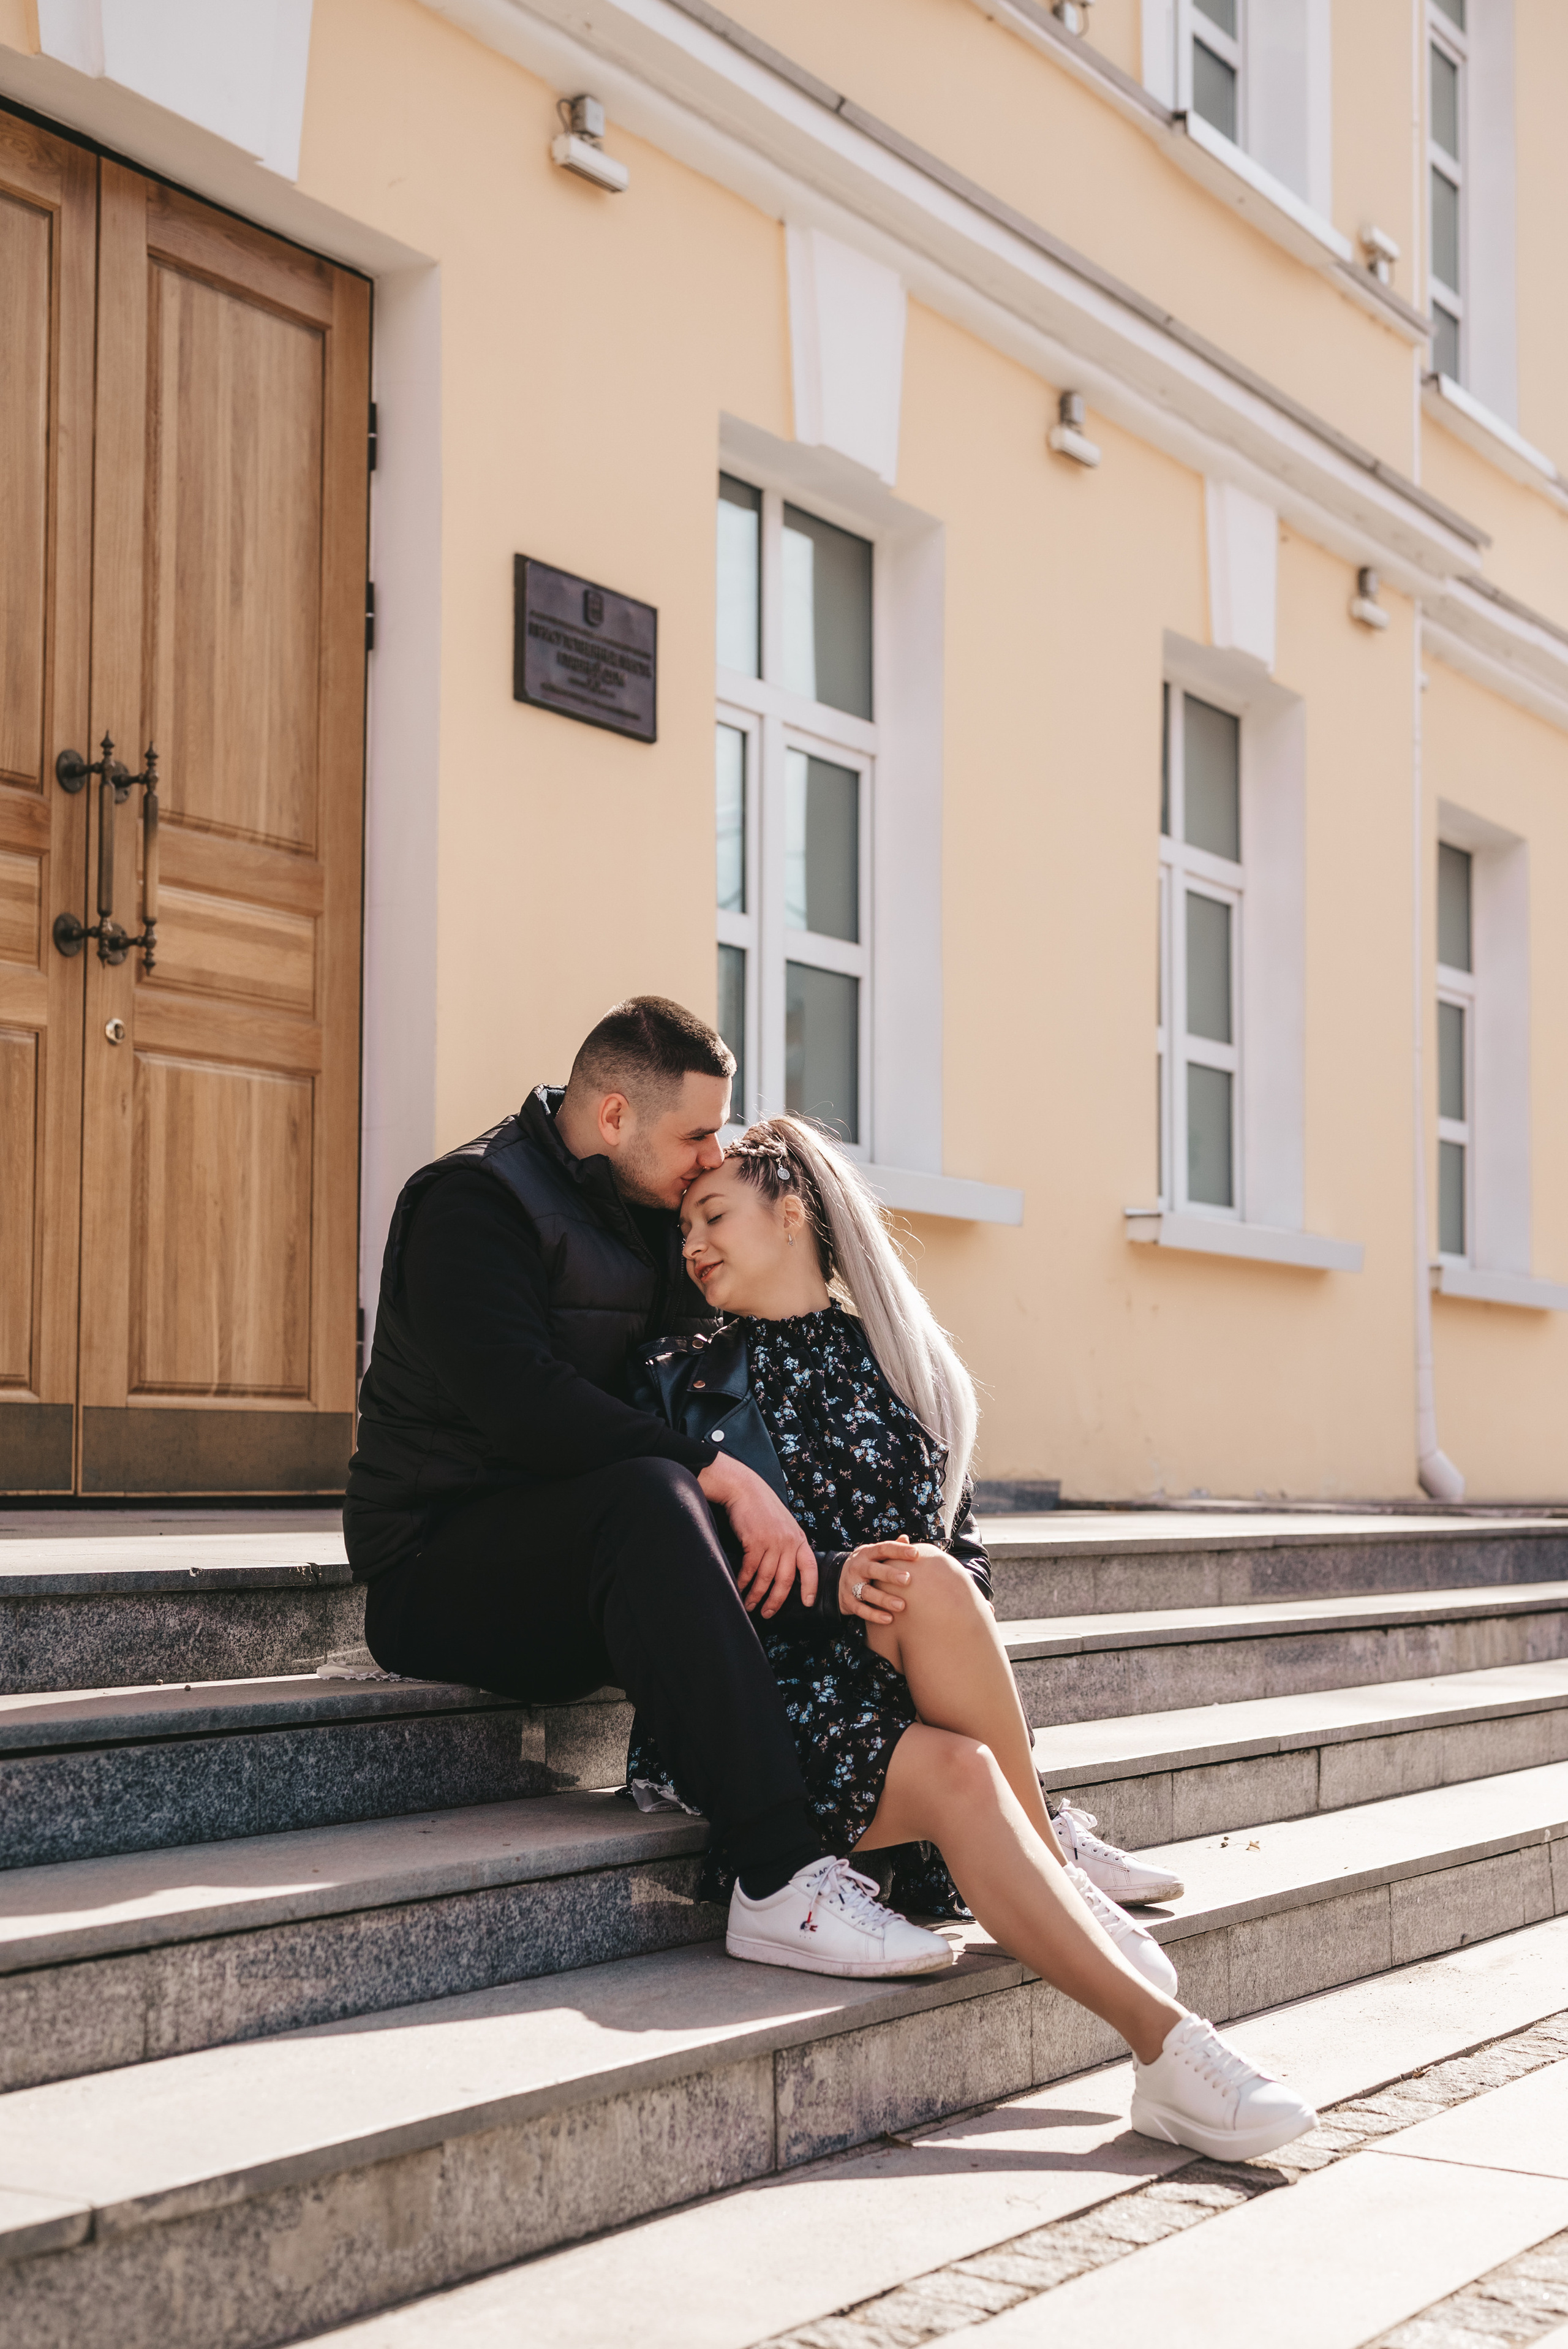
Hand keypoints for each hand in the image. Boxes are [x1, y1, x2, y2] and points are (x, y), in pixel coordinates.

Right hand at [698, 1454, 816, 1616]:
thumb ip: (789, 1544)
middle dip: (776, 1601)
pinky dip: (743, 1582)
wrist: (745, 1489)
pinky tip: (739, 1589)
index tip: (807, 1603)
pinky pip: (750, 1569)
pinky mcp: (754, 1541)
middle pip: (785, 1580)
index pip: (810, 1567)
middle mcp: (789, 1542)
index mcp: (799, 1539)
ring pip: (766, 1577)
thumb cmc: (762, 1507)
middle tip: (767, 1614)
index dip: (810, 1587)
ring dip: (756, 1595)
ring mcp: (772, 1542)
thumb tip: (786, 1567)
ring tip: (749, 1605)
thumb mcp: (784, 1524)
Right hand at [839, 1534, 944, 1624]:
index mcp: (866, 1553)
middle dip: (890, 1574)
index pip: (883, 1548)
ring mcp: (851, 1585)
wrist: (836, 1579)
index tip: (915, 1554)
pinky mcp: (848, 1601)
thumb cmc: (865, 1566)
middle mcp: (857, 1567)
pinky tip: (888, 1619)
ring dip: (884, 1599)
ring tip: (901, 1605)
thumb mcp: (873, 1555)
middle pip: (873, 1569)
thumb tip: (906, 1538)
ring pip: (867, 1592)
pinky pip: (861, 1609)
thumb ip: (890, 1548)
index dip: (898, 1550)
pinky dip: (874, 1615)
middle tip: (907, 1579)